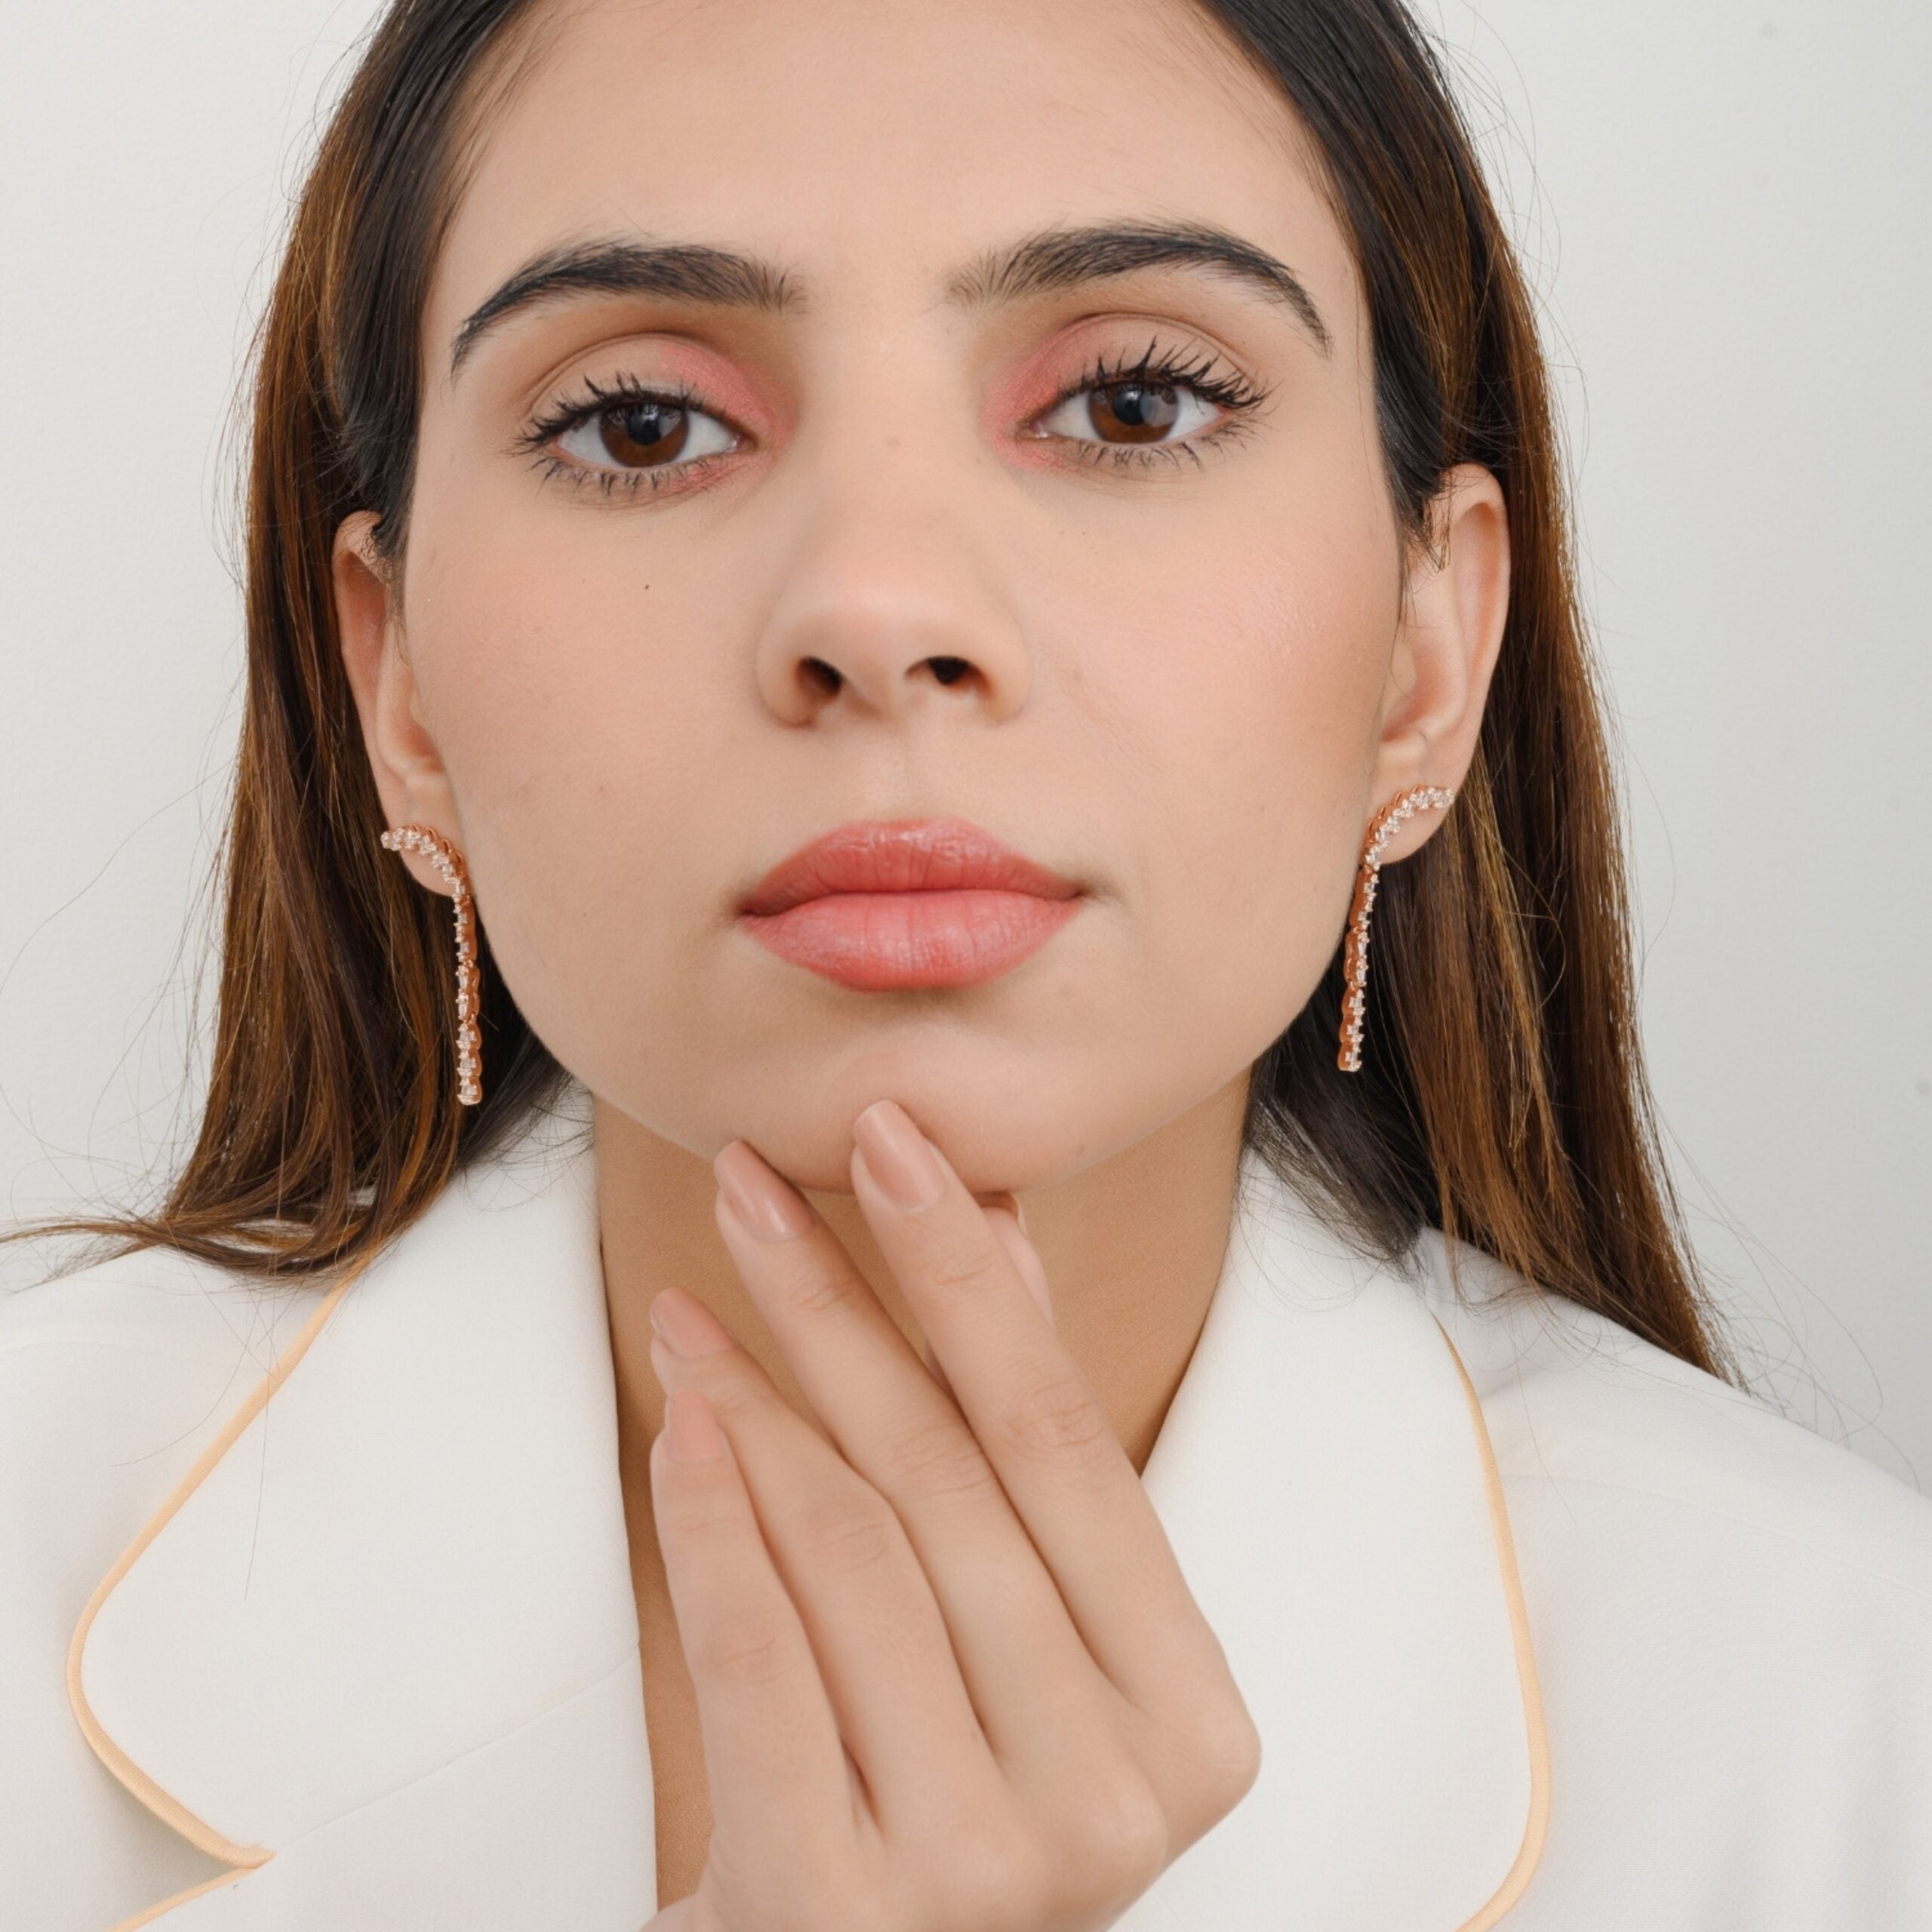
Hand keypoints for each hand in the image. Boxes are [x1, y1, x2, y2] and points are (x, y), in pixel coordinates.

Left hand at [642, 1098, 1260, 1931]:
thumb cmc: (941, 1790)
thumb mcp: (1019, 1640)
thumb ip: (1024, 1453)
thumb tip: (990, 1222)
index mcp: (1193, 1715)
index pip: (1065, 1441)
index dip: (971, 1276)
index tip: (892, 1138)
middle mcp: (1118, 1797)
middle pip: (951, 1480)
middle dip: (841, 1305)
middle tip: (753, 1182)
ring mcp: (992, 1868)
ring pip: (856, 1554)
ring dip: (759, 1401)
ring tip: (692, 1305)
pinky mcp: (846, 1911)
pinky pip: (762, 1663)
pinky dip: (715, 1524)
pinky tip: (679, 1422)